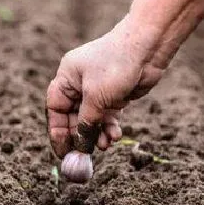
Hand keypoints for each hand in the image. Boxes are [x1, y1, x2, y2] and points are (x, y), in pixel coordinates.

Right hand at [46, 17, 163, 157]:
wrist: (148, 48)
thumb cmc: (116, 66)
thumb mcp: (96, 98)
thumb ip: (86, 123)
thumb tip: (80, 145)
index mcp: (67, 77)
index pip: (55, 108)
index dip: (57, 131)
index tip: (62, 151)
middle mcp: (80, 83)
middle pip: (73, 117)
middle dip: (80, 136)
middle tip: (84, 156)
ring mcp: (98, 90)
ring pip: (92, 119)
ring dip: (97, 134)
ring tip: (105, 145)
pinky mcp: (115, 95)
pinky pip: (107, 117)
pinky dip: (110, 127)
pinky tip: (115, 136)